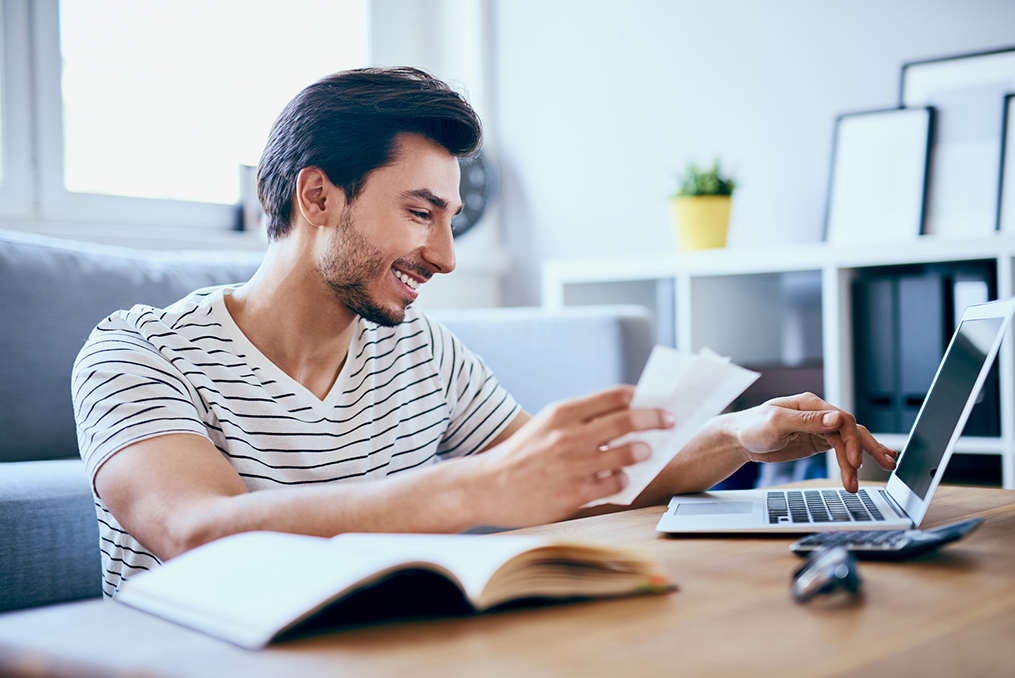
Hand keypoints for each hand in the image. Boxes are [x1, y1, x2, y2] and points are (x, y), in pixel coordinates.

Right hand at [471, 386, 673, 526]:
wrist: (486, 486)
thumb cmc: (521, 455)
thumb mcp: (546, 425)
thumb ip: (580, 419)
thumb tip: (624, 414)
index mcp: (562, 413)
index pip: (613, 396)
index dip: (641, 397)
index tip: (657, 400)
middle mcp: (568, 436)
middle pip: (627, 420)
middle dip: (655, 419)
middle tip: (670, 421)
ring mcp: (572, 466)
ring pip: (626, 453)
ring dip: (642, 451)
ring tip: (646, 452)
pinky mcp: (574, 494)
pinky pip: (614, 484)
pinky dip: (623, 480)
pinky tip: (621, 479)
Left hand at [727, 392, 896, 492]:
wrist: (737, 439)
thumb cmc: (751, 427)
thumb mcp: (776, 422)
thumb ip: (807, 421)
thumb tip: (836, 418)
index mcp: (810, 405)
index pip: (841, 420)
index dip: (851, 441)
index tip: (854, 461)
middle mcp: (818, 415)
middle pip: (851, 430)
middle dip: (866, 449)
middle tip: (883, 466)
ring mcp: (819, 429)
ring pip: (849, 441)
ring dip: (861, 459)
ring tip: (874, 475)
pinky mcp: (816, 442)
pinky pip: (841, 449)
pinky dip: (855, 457)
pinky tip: (868, 464)